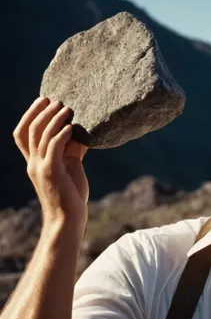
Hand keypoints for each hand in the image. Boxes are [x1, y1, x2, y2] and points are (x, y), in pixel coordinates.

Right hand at [13, 97, 88, 229]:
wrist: (68, 219)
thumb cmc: (71, 195)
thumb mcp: (71, 168)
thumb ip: (71, 151)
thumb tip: (81, 133)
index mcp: (35, 162)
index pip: (23, 134)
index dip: (30, 115)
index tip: (43, 101)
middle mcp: (33, 163)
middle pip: (29, 130)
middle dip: (40, 111)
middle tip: (54, 99)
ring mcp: (41, 168)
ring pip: (41, 136)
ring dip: (54, 119)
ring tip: (66, 108)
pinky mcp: (52, 173)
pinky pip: (53, 148)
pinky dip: (61, 135)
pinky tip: (71, 127)